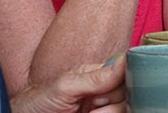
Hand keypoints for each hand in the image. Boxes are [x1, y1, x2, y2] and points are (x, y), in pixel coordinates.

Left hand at [10, 56, 125, 112]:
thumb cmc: (39, 102)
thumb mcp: (65, 86)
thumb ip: (95, 77)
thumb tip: (123, 61)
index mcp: (98, 75)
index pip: (124, 71)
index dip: (120, 81)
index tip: (102, 92)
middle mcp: (104, 92)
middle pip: (127, 93)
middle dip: (111, 101)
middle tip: (92, 105)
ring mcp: (103, 108)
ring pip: (125, 108)